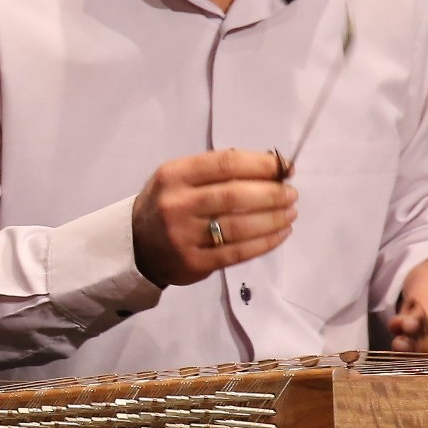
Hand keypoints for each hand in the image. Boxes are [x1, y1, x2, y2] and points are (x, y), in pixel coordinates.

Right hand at [131, 148, 296, 286]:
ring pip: (239, 226)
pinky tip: (280, 234)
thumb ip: (218, 170)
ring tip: (290, 213)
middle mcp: (177, 204)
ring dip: (273, 219)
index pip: (225, 164)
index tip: (285, 167)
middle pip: (234, 196)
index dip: (261, 164)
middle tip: (291, 194)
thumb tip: (271, 167)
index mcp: (175, 174)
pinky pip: (237, 252)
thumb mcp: (180, 177)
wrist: (136, 244)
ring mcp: (184, 235)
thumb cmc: (168, 203)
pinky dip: (265, 243)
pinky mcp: (194, 262)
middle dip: (271, 193)